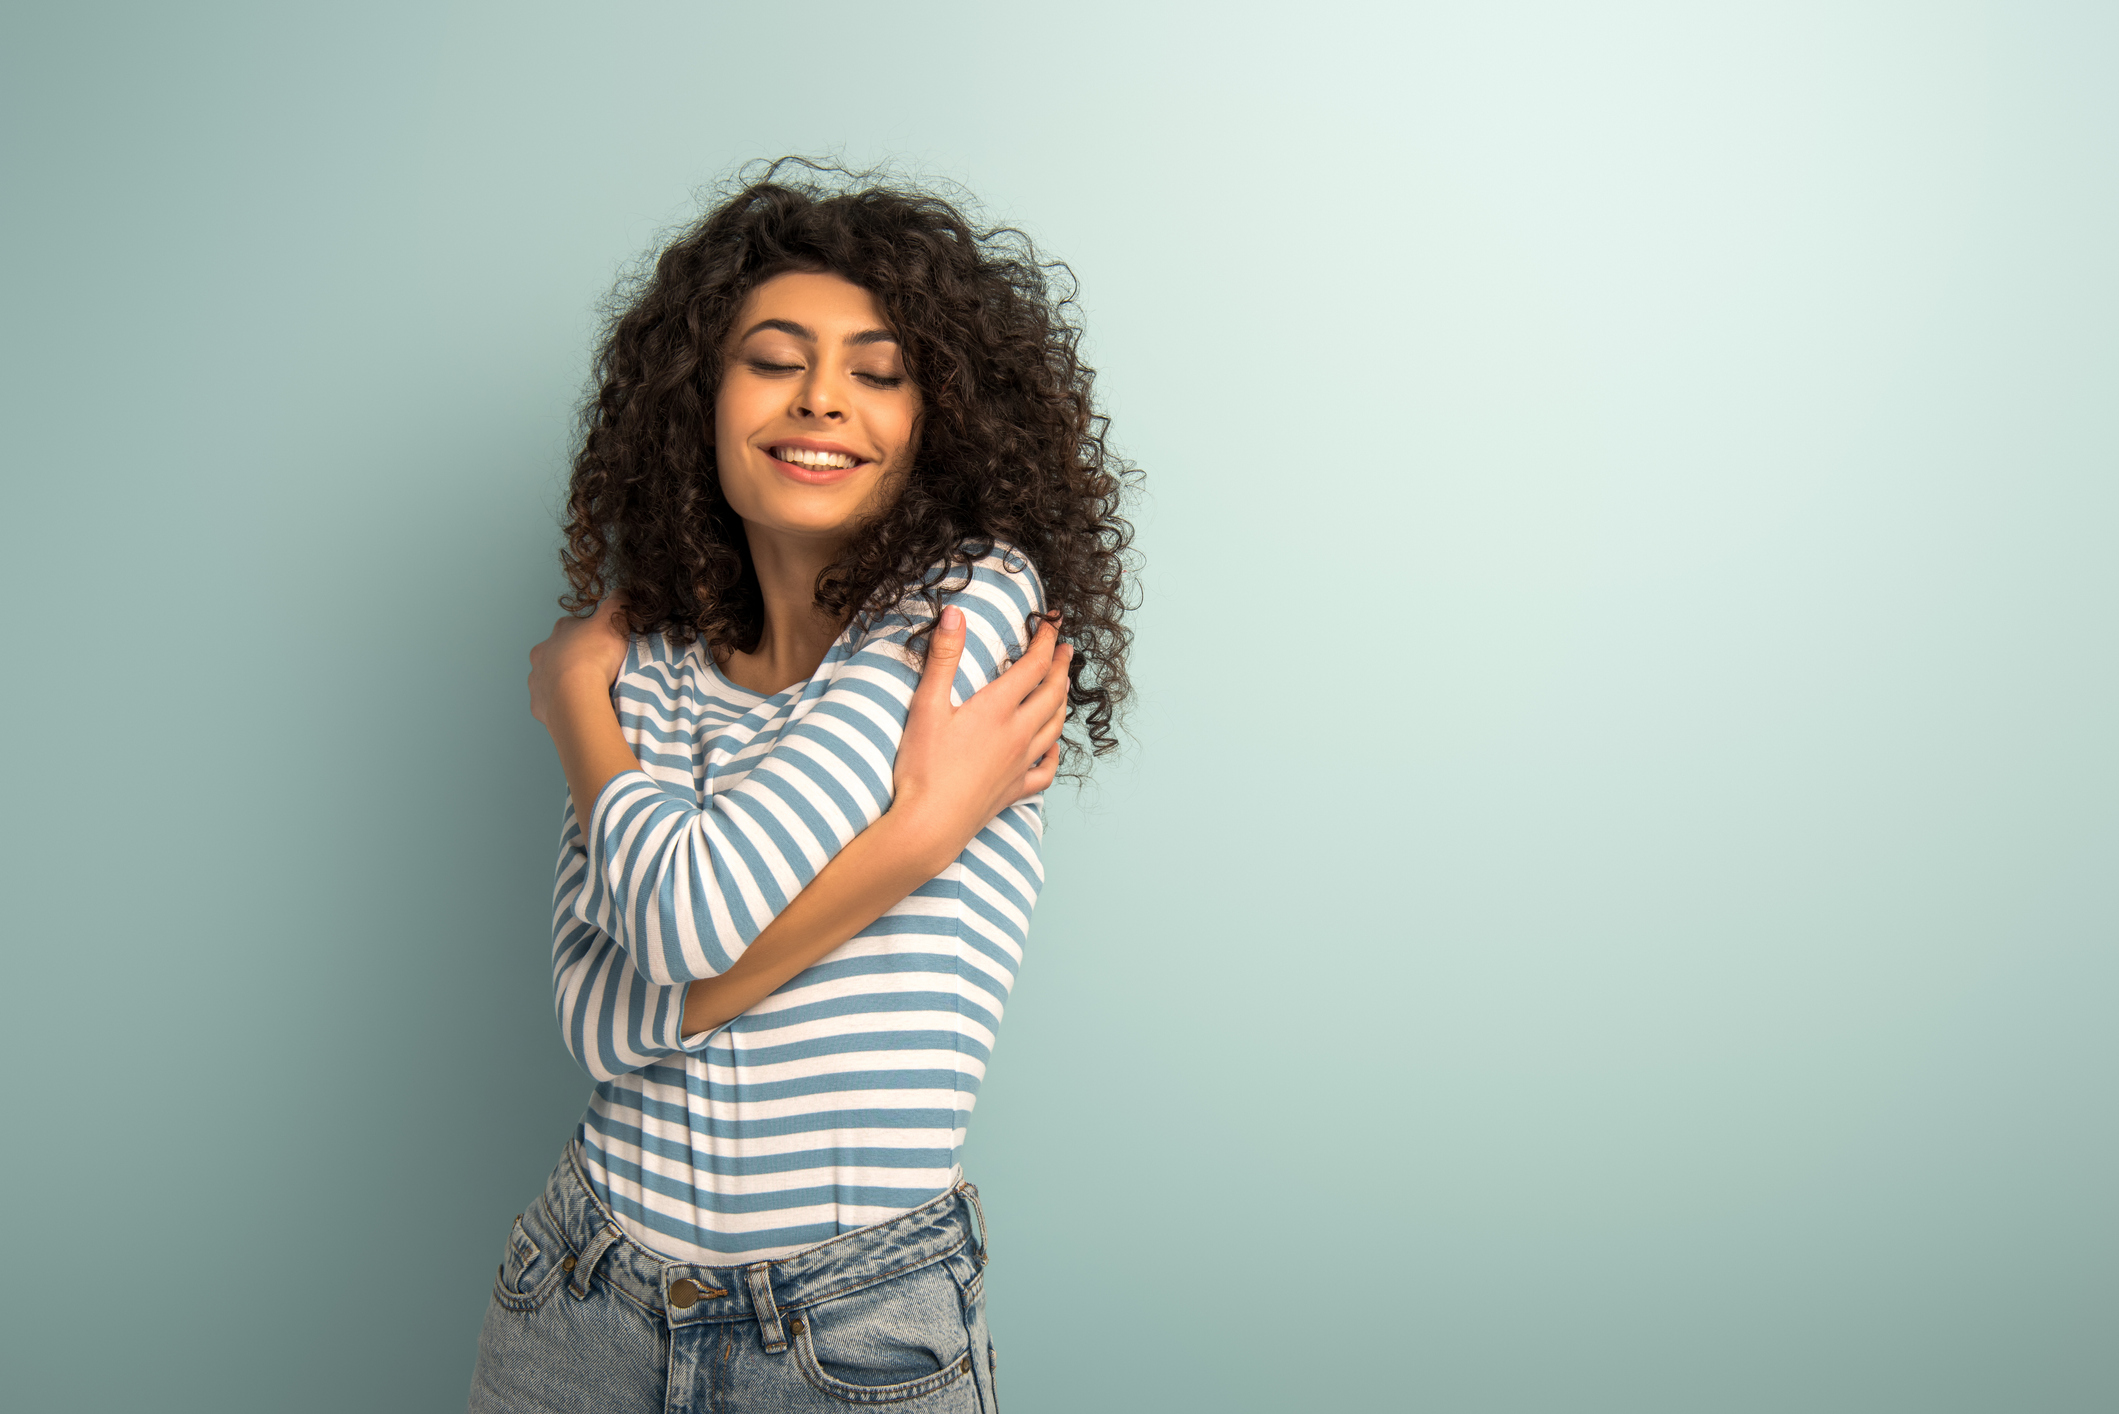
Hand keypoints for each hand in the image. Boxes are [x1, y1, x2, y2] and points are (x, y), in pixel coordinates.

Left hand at [528, 595, 629, 726]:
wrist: (576, 697)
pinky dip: (560, 703)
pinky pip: (549, 702)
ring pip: (551, 677)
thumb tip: (621, 592)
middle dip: (574, 659)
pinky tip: (575, 706)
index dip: (590, 634)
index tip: (604, 644)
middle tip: (596, 670)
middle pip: (559, 652)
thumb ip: (617, 604)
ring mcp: (538, 679)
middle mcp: (543, 652)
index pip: (574, 626)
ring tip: (586, 691)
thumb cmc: (594, 657)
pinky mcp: (538, 703)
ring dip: (564, 681)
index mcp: (561, 630)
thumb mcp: (613, 621)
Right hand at [891, 606, 1071, 869]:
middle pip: (1051, 694)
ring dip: (1062, 702)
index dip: (1046, 640)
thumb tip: (954, 613)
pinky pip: (1046, 769)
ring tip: (1063, 688)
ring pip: (1054, 727)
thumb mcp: (926, 705)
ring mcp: (1020, 764)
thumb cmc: (923, 767)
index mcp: (998, 709)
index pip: (1033, 666)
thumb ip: (943, 657)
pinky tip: (1053, 747)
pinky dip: (1055, 753)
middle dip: (1060, 667)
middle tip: (1066, 649)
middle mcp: (1018, 734)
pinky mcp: (1015, 790)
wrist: (930, 825)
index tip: (1052, 623)